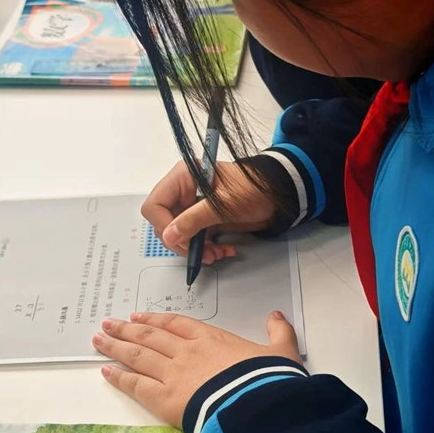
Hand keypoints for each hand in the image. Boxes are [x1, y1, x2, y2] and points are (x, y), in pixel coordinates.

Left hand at [92, 311, 300, 427]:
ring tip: (99, 339)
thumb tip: (277, 316)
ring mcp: (173, 374)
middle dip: (126, 329)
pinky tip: (106, 371)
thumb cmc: (268, 379)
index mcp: (211, 339)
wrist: (258, 406)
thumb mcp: (281, 352)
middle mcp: (187, 352)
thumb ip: (278, 332)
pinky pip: (136, 385)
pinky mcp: (165, 399)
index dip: (155, 319)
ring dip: (117, 346)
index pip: (176, 324)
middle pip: (150, 336)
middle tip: (108, 323)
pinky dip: (120, 377)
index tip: (138, 316)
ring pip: (138, 355)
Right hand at [142, 161, 275, 263]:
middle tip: (204, 253)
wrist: (278, 195)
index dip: (164, 226)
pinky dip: (205, 249)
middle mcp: (182, 192)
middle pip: (164, 224)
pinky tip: (222, 250)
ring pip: (178, 235)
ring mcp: (191, 207)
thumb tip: (170, 236)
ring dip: (195, 250)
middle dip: (182, 242)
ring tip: (216, 255)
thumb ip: (194, 219)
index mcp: (183, 177)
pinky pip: (193, 239)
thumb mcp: (224, 204)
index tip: (182, 240)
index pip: (155, 205)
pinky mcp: (201, 219)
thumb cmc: (254, 188)